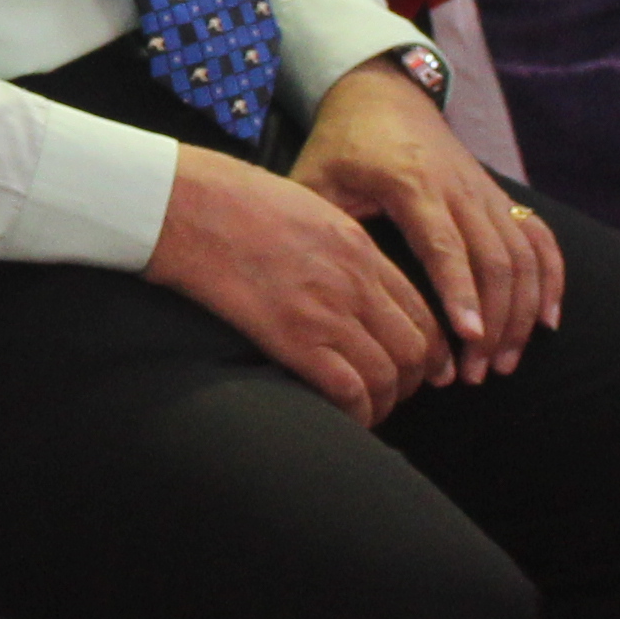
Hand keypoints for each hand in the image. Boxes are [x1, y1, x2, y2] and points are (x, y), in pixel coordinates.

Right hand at [150, 137, 447, 422]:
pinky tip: (346, 417)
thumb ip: (337, 245)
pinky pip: (349, 390)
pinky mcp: (294, 338)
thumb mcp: (307, 208)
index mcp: (360, 248)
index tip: (418, 367)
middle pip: (414, 348)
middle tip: (393, 393)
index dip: (428, 349)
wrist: (192, 206)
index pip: (420, 310)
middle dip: (411, 381)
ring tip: (368, 411)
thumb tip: (345, 276)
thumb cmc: (234, 201)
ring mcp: (327, 311)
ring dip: (384, 402)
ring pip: (388, 374)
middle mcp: (355, 282)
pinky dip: (356, 412)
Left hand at [296, 54, 563, 378]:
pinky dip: (550, 278)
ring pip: (522, 255)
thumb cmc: (342, 144)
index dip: (460, 292)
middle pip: (493, 259)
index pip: (444, 245)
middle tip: (479, 374)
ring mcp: (484, 191)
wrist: (383, 94)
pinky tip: (547, 320)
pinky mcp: (500, 195)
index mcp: (409, 183)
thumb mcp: (316, 178)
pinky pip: (539, 237)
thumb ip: (314, 227)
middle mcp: (457, 187)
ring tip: (504, 362)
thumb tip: (304, 292)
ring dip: (521, 311)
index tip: (468, 338)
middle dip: (494, 321)